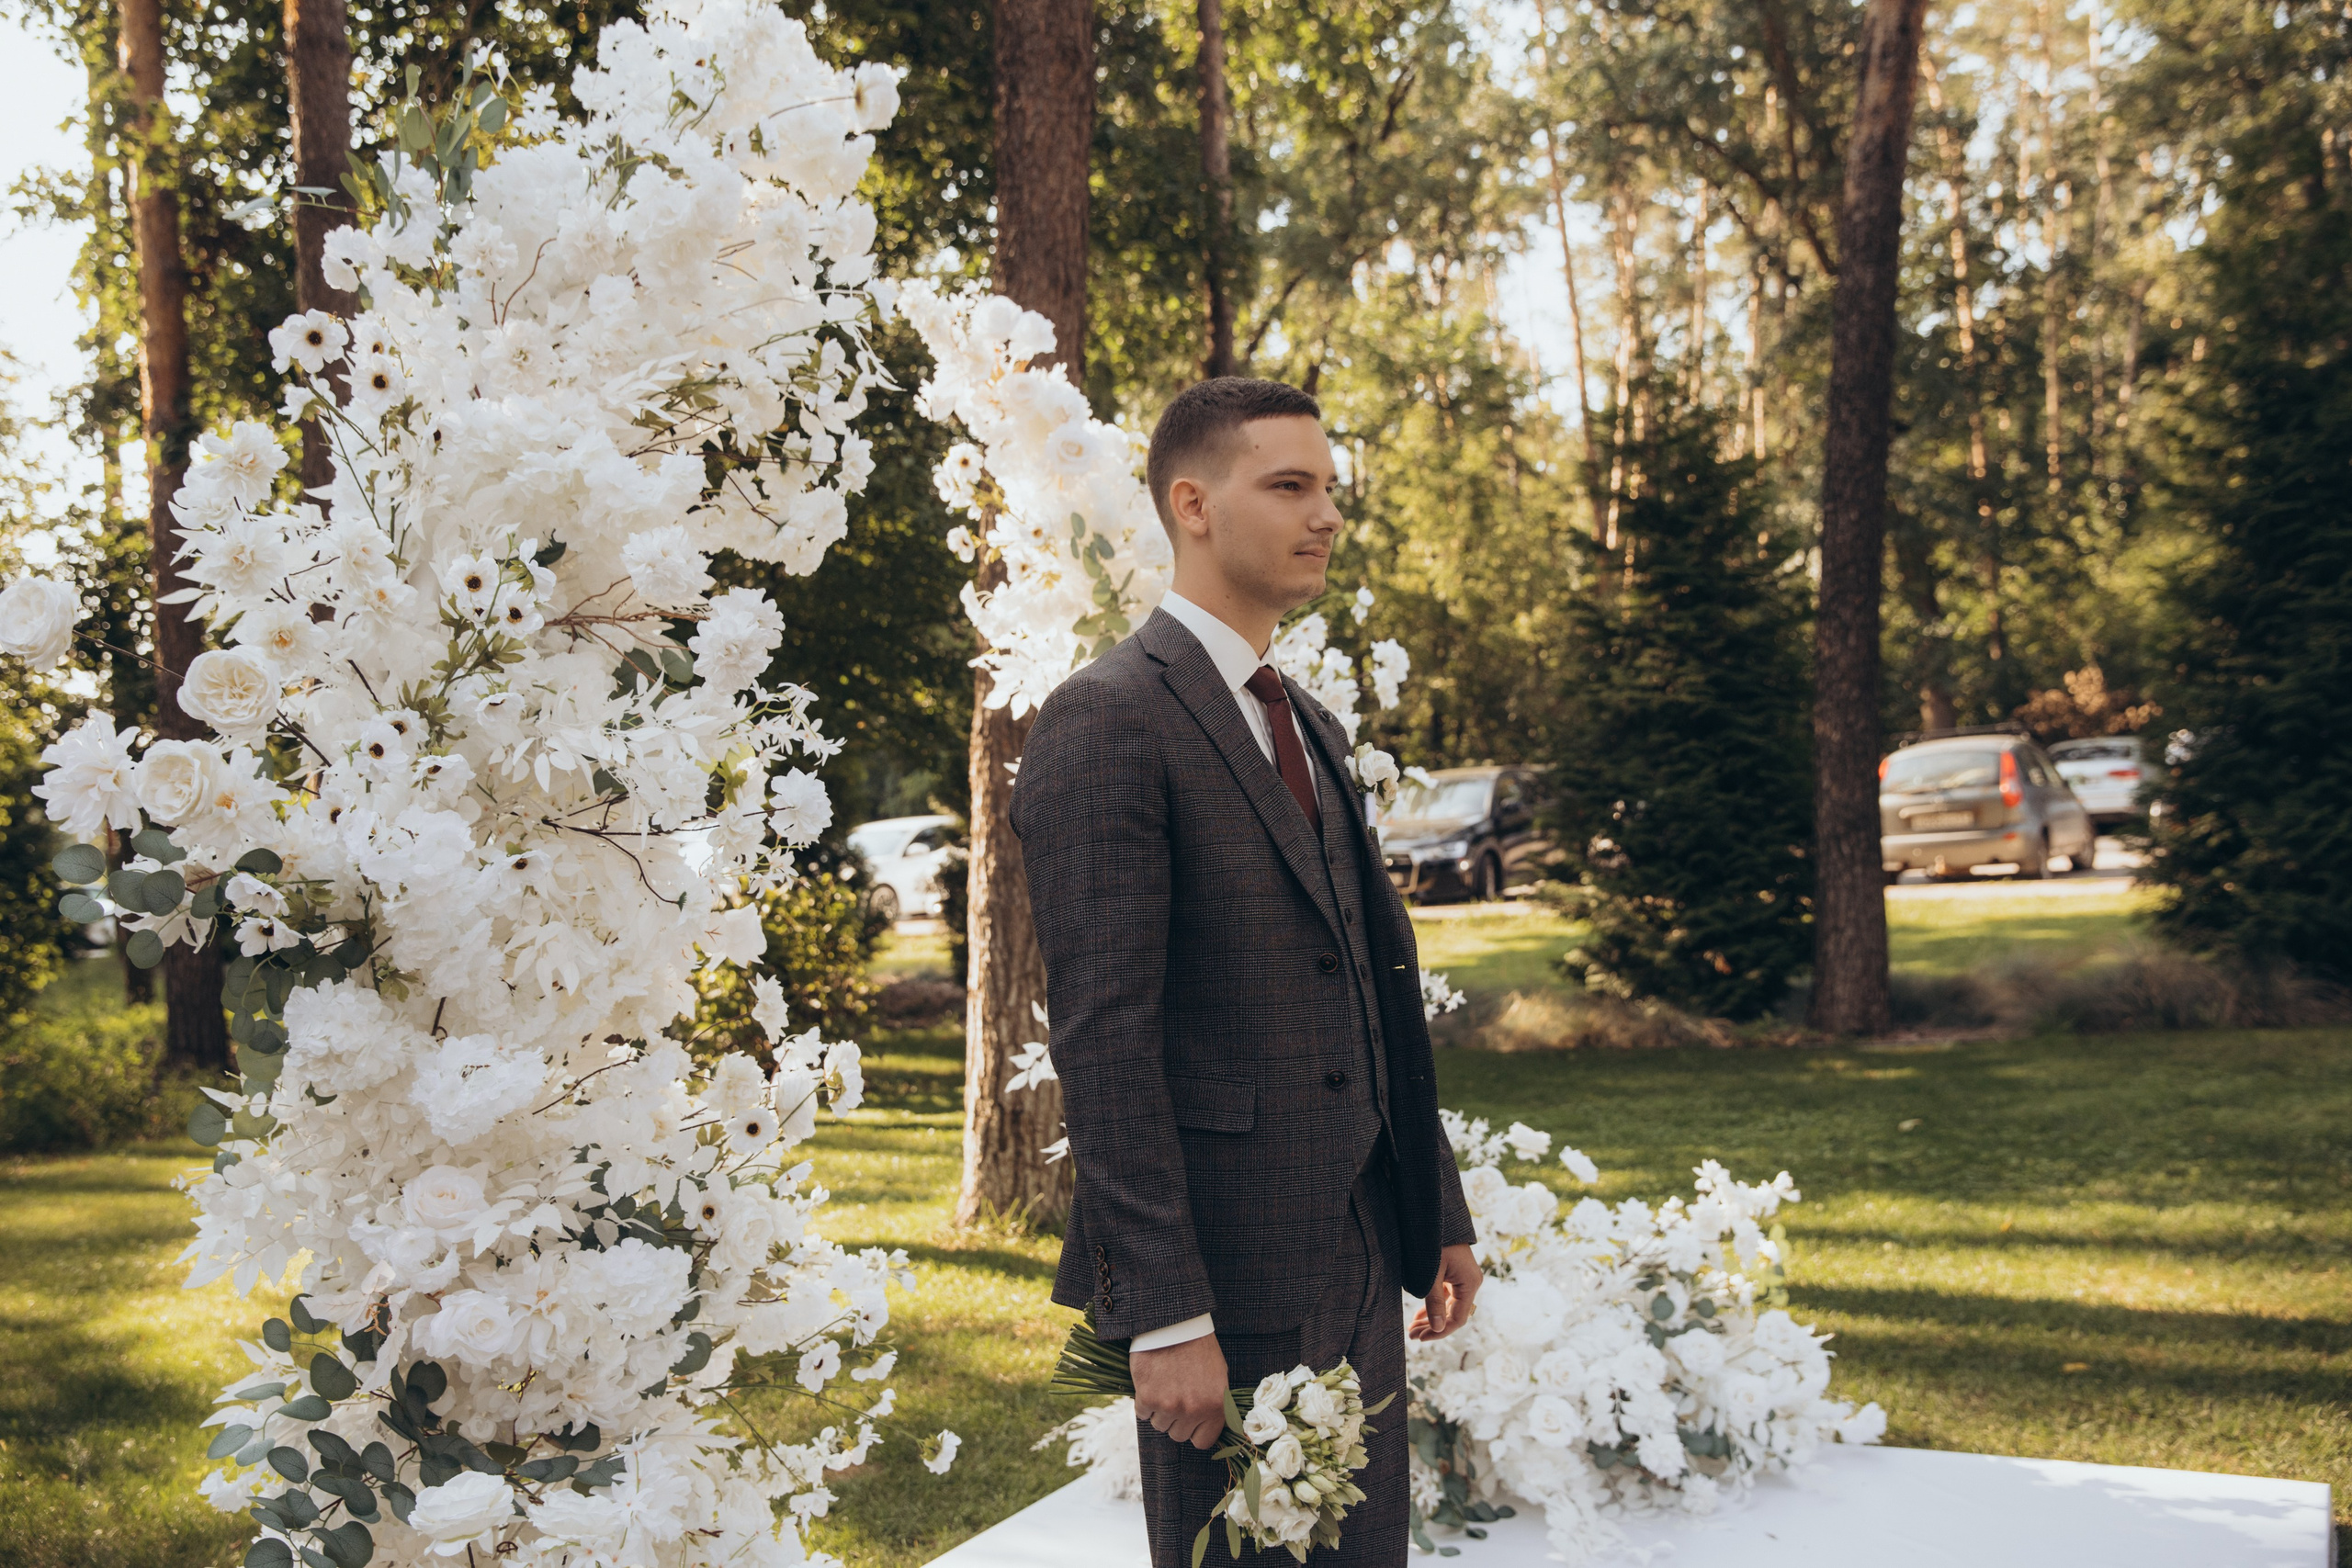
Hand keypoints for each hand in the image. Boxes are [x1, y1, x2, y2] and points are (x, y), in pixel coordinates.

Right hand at [1131, 1332, 1229, 1449]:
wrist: (1174, 1324)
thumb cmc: (1198, 1348)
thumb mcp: (1218, 1377)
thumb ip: (1215, 1406)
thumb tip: (1209, 1428)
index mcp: (1216, 1406)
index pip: (1203, 1441)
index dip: (1195, 1431)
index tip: (1191, 1421)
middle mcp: (1194, 1410)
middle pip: (1178, 1435)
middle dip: (1176, 1419)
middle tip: (1175, 1396)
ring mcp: (1170, 1406)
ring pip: (1159, 1425)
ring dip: (1159, 1410)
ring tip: (1164, 1385)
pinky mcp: (1147, 1397)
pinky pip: (1142, 1413)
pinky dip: (1143, 1401)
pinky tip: (1151, 1382)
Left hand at [1410, 1244, 1482, 1340]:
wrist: (1433, 1216)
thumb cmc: (1432, 1243)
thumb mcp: (1430, 1274)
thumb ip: (1433, 1302)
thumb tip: (1436, 1328)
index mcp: (1470, 1283)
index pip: (1457, 1318)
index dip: (1439, 1331)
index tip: (1420, 1338)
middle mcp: (1470, 1282)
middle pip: (1453, 1314)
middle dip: (1432, 1326)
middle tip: (1412, 1336)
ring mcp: (1464, 1278)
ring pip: (1449, 1306)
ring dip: (1431, 1318)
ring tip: (1413, 1329)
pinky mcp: (1455, 1274)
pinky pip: (1446, 1296)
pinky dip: (1434, 1305)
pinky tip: (1419, 1315)